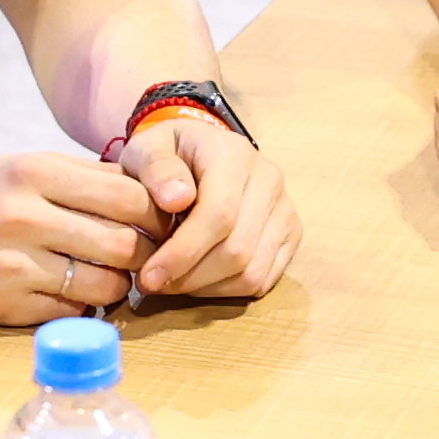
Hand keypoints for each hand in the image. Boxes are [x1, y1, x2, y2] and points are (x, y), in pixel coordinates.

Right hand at [0, 152, 159, 326]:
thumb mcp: (23, 167)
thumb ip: (84, 176)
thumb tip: (152, 193)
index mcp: (34, 172)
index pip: (128, 197)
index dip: (156, 214)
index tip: (159, 223)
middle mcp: (24, 216)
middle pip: (123, 245)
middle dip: (144, 255)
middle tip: (143, 257)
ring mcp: (12, 264)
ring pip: (103, 285)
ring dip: (116, 285)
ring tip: (106, 276)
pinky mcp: (2, 304)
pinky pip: (70, 311)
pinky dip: (79, 305)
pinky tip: (67, 291)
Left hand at [121, 112, 299, 299]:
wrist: (201, 151)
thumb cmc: (169, 154)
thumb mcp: (147, 147)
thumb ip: (155, 168)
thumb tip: (176, 199)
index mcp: (234, 155)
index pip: (219, 214)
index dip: (183, 252)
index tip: (149, 275)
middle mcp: (269, 180)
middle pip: (238, 250)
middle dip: (191, 277)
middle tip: (153, 284)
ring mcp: (284, 209)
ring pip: (252, 272)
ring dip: (207, 289)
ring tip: (173, 283)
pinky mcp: (290, 234)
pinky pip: (263, 279)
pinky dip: (227, 291)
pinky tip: (198, 281)